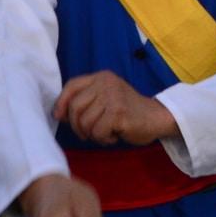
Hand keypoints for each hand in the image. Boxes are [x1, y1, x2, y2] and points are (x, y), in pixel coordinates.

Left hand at [53, 71, 177, 145]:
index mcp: (101, 77)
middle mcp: (106, 83)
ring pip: (85, 122)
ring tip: (106, 133)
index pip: (72, 85)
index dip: (61, 102)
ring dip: (92, 134)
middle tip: (89, 133)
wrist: (156, 117)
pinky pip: (97, 131)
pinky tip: (114, 135)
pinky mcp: (119, 112)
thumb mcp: (106, 98)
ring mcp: (113, 96)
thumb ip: (86, 101)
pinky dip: (103, 139)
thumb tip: (59, 114)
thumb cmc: (128, 111)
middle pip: (75, 106)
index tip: (59, 117)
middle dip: (77, 126)